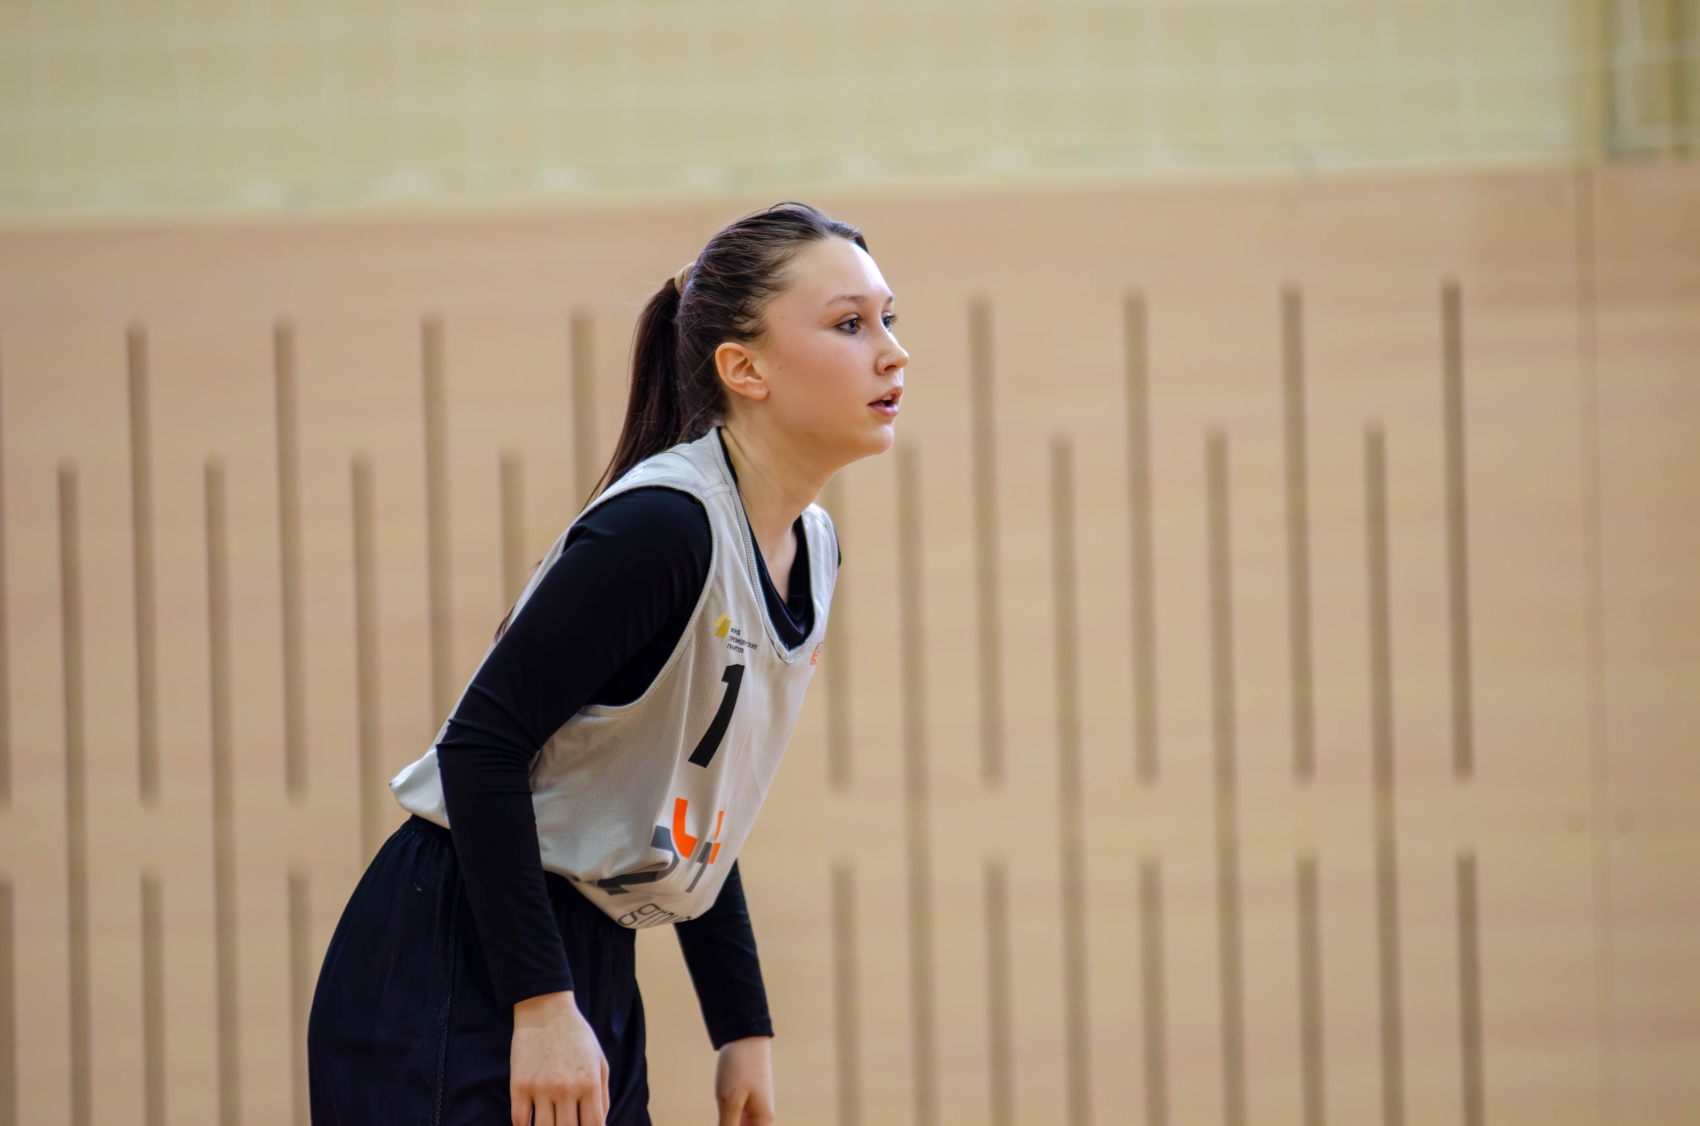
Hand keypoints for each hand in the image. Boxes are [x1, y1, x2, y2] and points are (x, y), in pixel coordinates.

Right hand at [510, 991, 609, 1125]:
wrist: (545, 1010)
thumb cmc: (577, 1036)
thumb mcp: (599, 1061)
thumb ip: (603, 1095)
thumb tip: (600, 1123)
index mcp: (589, 1083)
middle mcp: (566, 1088)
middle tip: (568, 1125)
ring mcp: (540, 1088)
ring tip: (552, 1124)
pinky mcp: (519, 1085)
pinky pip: (519, 1121)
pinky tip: (530, 1125)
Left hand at [715, 1036, 775, 1125]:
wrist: (745, 1035)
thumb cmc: (740, 1067)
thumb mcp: (729, 1101)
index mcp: (763, 1121)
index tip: (721, 1122)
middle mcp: (761, 1118)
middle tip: (718, 1115)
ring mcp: (753, 1109)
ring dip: (726, 1124)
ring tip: (720, 1108)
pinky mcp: (745, 1101)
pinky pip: (735, 1120)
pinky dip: (726, 1122)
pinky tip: (718, 1115)